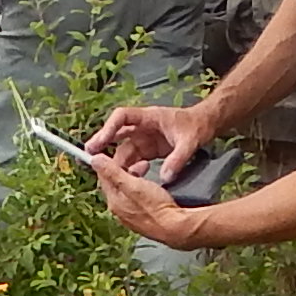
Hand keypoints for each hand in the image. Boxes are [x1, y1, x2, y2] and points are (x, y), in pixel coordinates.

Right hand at [89, 97, 211, 172]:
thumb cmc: (197, 126)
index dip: (108, 127)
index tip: (99, 141)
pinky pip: (133, 160)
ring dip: (117, 162)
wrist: (206, 126)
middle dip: (102, 144)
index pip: (122, 117)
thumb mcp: (190, 142)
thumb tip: (165, 177)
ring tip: (110, 176)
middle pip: (116, 134)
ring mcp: (144, 139)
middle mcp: (142, 127)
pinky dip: (129, 169)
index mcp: (149, 117)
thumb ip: (177, 159)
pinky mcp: (148, 150)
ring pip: (123, 150)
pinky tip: (127, 179)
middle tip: (89, 157)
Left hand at [91, 153, 196, 246]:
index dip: (107, 162)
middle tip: (136, 161)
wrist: (176, 227)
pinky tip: (150, 186)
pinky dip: (141, 187)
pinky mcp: (144, 217)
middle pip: (115, 184)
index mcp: (115, 202)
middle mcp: (121, 210)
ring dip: (134, 177)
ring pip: (127, 190)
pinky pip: (137, 198)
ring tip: (144, 170)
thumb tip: (95, 160)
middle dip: (124, 169)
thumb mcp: (133, 184)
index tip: (113, 153)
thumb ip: (112, 172)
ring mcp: (132, 215)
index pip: (103, 178)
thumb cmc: (158, 208)